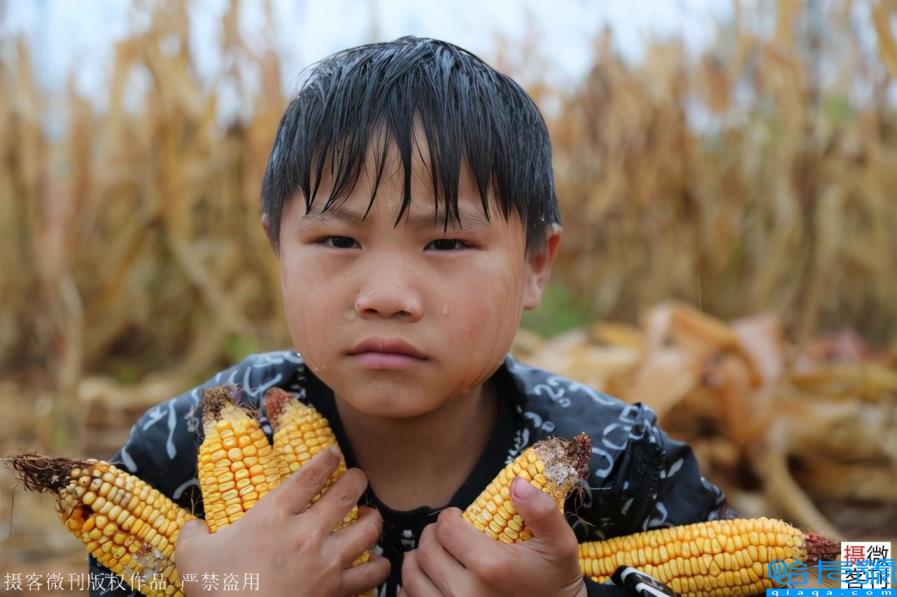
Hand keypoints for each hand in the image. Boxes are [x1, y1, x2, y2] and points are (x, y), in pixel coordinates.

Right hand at [175, 447, 389, 596]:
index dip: (326, 459)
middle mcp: (306, 532)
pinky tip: (377, 561)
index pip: (309, 476)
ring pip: (368, 528)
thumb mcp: (192, 556)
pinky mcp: (337, 590)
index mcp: (273, 515)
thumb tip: (192, 526)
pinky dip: (379, 565)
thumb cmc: (217, 591)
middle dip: (356, 480)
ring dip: (372, 518)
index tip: (333, 453)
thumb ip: (193, 535)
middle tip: (357, 478)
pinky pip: (371, 574)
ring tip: (369, 515)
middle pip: (346, 492)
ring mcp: (326, 562)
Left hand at [400, 477, 586, 596]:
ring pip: (413, 576)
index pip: (446, 528)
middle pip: (426, 550)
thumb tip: (517, 483)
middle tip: (449, 534)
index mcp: (491, 567)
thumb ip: (542, 511)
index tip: (459, 518)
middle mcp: (466, 593)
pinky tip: (432, 580)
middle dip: (434, 536)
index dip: (450, 517)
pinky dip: (415, 587)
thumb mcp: (560, 543)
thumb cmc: (555, 580)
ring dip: (420, 560)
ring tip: (437, 554)